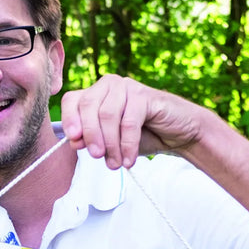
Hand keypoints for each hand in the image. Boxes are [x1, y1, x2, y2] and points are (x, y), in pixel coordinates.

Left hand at [60, 74, 203, 169]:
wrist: (178, 134)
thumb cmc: (142, 136)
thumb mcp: (110, 142)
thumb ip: (91, 140)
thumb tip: (74, 141)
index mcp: (95, 93)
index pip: (72, 100)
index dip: (69, 119)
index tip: (73, 141)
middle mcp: (109, 85)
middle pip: (88, 106)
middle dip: (90, 135)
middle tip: (97, 156)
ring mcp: (127, 87)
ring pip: (107, 115)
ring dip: (110, 144)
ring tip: (115, 164)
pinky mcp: (145, 95)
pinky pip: (129, 122)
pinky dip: (127, 144)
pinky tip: (129, 160)